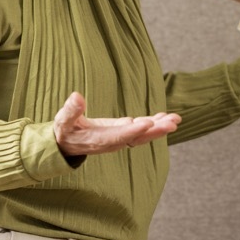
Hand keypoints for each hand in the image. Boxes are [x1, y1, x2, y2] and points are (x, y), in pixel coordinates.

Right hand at [53, 92, 180, 156]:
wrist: (67, 143)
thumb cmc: (64, 131)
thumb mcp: (63, 121)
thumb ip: (71, 110)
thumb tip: (76, 96)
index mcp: (98, 140)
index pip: (119, 136)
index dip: (133, 131)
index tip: (148, 123)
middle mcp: (113, 142)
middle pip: (137, 138)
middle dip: (155, 131)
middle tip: (172, 123)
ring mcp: (119, 138)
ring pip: (142, 135)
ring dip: (159, 127)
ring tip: (176, 119)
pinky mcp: (122, 132)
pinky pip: (141, 130)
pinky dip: (154, 123)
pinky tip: (166, 117)